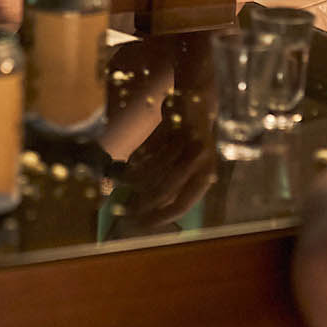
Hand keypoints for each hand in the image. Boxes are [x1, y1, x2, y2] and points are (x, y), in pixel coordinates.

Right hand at [111, 110, 215, 232]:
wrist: (197, 100)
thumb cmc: (190, 143)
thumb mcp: (190, 167)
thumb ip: (176, 187)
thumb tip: (150, 211)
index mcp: (206, 175)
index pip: (183, 204)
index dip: (160, 217)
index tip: (142, 225)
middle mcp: (200, 160)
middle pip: (165, 188)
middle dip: (142, 201)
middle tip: (125, 209)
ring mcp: (186, 141)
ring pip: (152, 168)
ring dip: (133, 179)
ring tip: (121, 182)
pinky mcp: (172, 126)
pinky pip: (148, 150)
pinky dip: (136, 160)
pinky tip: (127, 164)